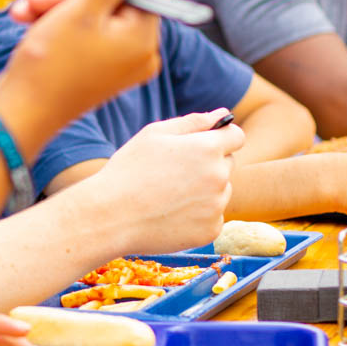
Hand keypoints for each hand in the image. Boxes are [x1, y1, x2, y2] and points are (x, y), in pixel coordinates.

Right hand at [0, 0, 160, 152]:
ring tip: (26, 10)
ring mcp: (118, 64)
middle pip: (114, 0)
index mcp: (145, 38)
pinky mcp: (97, 70)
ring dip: (57, 6)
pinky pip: (85, 35)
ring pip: (93, 15)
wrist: (21, 113)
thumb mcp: (82, 10)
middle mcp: (139, 53)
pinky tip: (27, 20)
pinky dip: (57, 24)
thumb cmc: (52, 63)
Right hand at [81, 111, 243, 254]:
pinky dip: (198, 216)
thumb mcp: (155, 134)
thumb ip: (193, 122)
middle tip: (174, 173)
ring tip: (169, 195)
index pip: (236, 136)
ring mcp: (216, 206)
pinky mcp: (210, 231)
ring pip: (220, 192)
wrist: (110, 217)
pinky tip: (171, 214)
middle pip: (227, 164)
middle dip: (208, 164)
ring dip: (204, 191)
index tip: (206, 144)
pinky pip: (212, 217)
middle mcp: (218, 177)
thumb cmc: (129, 170)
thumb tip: (222, 114)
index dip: (222, 137)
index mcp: (207, 148)